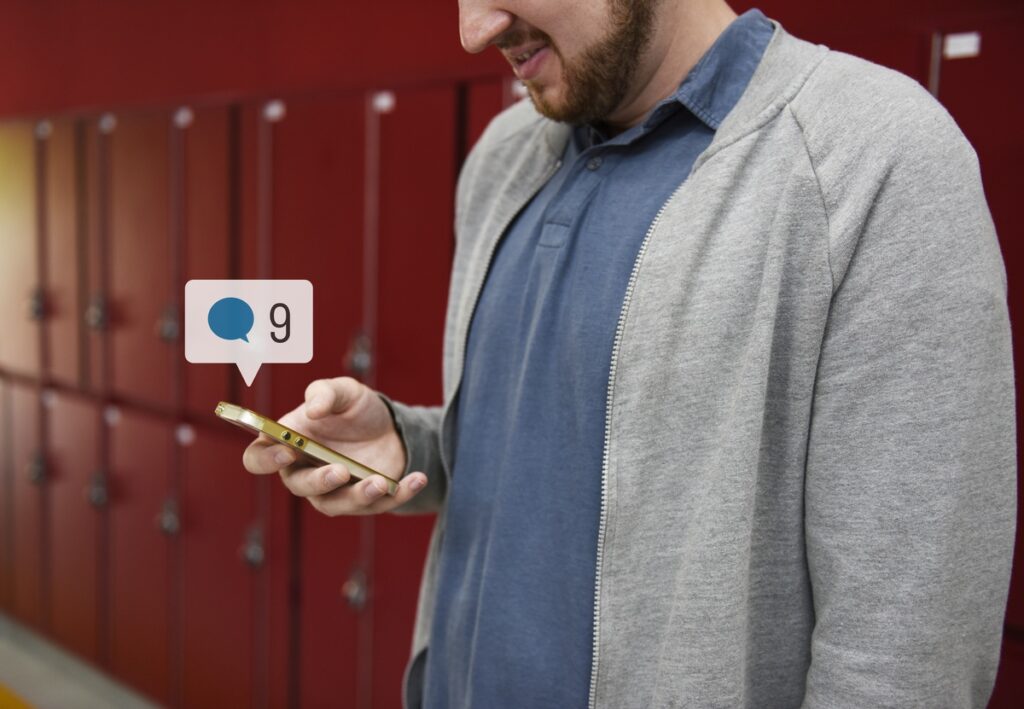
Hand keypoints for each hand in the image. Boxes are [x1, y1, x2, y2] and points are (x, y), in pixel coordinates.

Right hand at [242, 377, 427, 514]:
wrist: (391, 426)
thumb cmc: (355, 409)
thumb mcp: (344, 391)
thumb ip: (325, 393)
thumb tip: (312, 410)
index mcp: (288, 444)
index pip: (258, 458)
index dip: (266, 459)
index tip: (286, 450)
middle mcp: (305, 472)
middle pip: (298, 486)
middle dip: (319, 482)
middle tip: (339, 470)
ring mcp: (334, 491)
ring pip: (336, 505)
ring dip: (357, 496)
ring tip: (378, 482)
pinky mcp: (364, 501)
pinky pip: (378, 506)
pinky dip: (399, 494)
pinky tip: (417, 478)